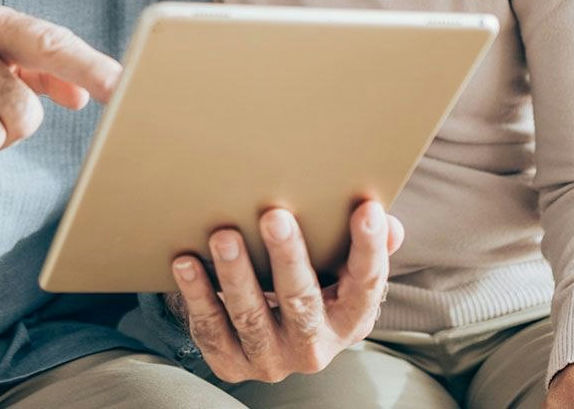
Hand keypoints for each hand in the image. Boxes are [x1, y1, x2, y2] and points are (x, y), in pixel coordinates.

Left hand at [165, 200, 406, 382]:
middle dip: (288, 259)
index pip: (366, 286)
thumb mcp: (344, 273)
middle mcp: (314, 346)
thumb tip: (388, 225)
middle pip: (302, 302)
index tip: (367, 210)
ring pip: (251, 317)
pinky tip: (186, 263)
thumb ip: (369, 248)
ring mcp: (271, 359)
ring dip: (236, 275)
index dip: (369, 250)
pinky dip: (198, 295)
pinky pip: (211, 329)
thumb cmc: (315, 287)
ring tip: (224, 236)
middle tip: (275, 217)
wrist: (274, 338)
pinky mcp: (231, 363)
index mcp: (350, 319)